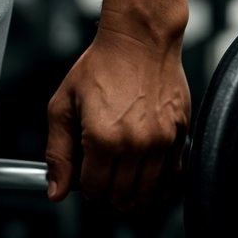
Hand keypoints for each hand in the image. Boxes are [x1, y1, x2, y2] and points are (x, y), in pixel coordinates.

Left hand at [45, 23, 189, 209]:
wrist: (139, 40)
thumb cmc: (101, 66)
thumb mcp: (63, 105)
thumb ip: (58, 151)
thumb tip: (57, 191)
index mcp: (102, 138)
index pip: (94, 190)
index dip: (85, 185)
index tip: (84, 173)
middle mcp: (134, 144)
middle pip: (121, 198)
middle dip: (107, 190)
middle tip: (102, 169)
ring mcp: (161, 142)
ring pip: (148, 194)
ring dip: (133, 191)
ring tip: (123, 170)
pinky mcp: (180, 136)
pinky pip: (173, 179)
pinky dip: (159, 182)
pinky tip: (145, 167)